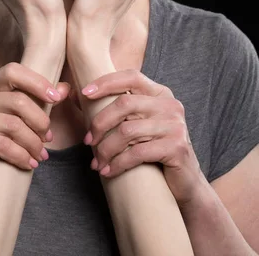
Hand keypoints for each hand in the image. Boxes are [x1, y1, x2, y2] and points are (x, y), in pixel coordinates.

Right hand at [0, 63, 70, 195]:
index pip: (13, 71)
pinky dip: (21, 156)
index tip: (56, 98)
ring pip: (13, 126)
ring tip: (40, 154)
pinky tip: (29, 163)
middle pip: (18, 101)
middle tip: (48, 138)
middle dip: (40, 122)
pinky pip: (2, 146)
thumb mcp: (9, 117)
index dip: (37, 82)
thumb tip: (65, 88)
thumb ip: (35, 101)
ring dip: (33, 143)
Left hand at [80, 70, 202, 205]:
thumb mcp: (136, 124)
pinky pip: (138, 153)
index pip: (131, 76)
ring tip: (97, 162)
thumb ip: (113, 109)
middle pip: (125, 103)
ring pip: (128, 131)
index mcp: (160, 93)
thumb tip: (73, 93)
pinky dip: (118, 163)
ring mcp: (175, 125)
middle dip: (100, 123)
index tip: (84, 93)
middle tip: (88, 141)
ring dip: (106, 149)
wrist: (185, 182)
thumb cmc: (153, 150)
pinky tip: (109, 172)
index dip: (106, 82)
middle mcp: (170, 104)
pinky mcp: (177, 147)